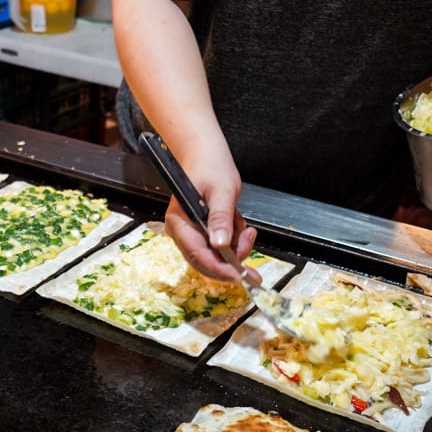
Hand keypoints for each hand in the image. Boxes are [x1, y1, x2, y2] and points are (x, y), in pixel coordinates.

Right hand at [163, 162, 257, 283]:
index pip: (198, 255)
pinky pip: (219, 246)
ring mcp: (190, 233)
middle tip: (252, 268)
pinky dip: (233, 240)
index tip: (240, 276)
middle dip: (230, 263)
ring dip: (235, 248)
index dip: (219, 270)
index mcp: (179, 223)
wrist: (204, 154)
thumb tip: (220, 244)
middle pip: (205, 262)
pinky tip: (237, 223)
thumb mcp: (221, 191)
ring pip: (215, 256)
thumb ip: (220, 218)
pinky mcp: (201, 232)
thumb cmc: (209, 166)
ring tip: (244, 227)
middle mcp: (182, 232)